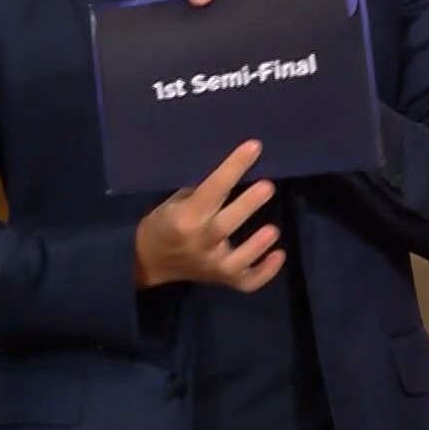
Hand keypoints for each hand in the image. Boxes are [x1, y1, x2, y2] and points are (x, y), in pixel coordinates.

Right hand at [134, 140, 285, 291]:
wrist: (149, 261)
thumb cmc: (164, 222)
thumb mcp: (174, 202)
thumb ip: (203, 192)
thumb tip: (236, 172)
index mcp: (184, 218)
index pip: (211, 189)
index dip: (233, 168)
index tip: (253, 147)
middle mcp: (199, 243)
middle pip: (224, 225)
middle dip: (247, 206)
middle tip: (268, 186)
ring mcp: (212, 266)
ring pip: (236, 260)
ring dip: (256, 246)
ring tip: (274, 229)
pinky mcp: (223, 280)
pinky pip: (246, 282)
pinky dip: (265, 272)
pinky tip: (279, 255)